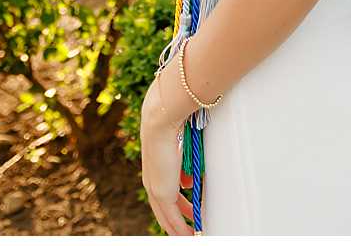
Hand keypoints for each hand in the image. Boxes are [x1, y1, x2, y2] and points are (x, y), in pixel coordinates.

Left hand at [140, 69, 198, 234]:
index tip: (189, 200)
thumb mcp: (185, 132)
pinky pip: (170, 218)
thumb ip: (190, 143)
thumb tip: (198, 158)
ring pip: (166, 214)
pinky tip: (188, 235)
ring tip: (190, 233)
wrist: (161, 117)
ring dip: (178, 226)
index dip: (177, 197)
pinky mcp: (161, 192)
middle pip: (164, 205)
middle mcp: (152, 178)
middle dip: (178, 216)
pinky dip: (179, 228)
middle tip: (190, 225)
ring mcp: (155, 186)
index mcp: (157, 164)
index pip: (166, 186)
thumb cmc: (174, 118)